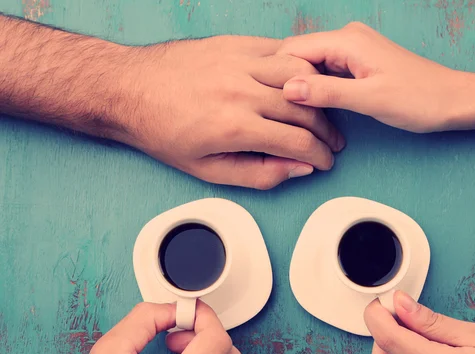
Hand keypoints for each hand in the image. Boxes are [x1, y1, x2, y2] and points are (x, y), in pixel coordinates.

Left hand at [121, 36, 344, 188]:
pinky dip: (298, 68)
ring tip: (322, 113)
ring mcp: (238, 62)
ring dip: (318, 97)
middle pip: (304, 110)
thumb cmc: (164, 132)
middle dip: (326, 131)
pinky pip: (279, 50)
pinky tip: (302, 83)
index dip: (319, 156)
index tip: (325, 161)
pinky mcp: (234, 44)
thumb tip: (298, 169)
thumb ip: (259, 174)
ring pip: (299, 76)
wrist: (129, 90)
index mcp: (234, 127)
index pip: (297, 142)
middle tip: (331, 142)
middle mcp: (240, 91)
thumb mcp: (208, 171)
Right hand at [279, 22, 470, 132]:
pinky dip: (316, 90)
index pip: (292, 49)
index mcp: (347, 40)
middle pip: (298, 56)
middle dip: (285, 82)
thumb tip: (288, 89)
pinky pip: (325, 73)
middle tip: (279, 113)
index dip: (276, 75)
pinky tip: (314, 109)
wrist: (452, 100)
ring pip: (310, 66)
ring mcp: (353, 50)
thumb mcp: (370, 100)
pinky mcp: (358, 64)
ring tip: (294, 114)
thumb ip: (327, 93)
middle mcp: (347, 39)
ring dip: (301, 88)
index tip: (268, 102)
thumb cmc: (419, 99)